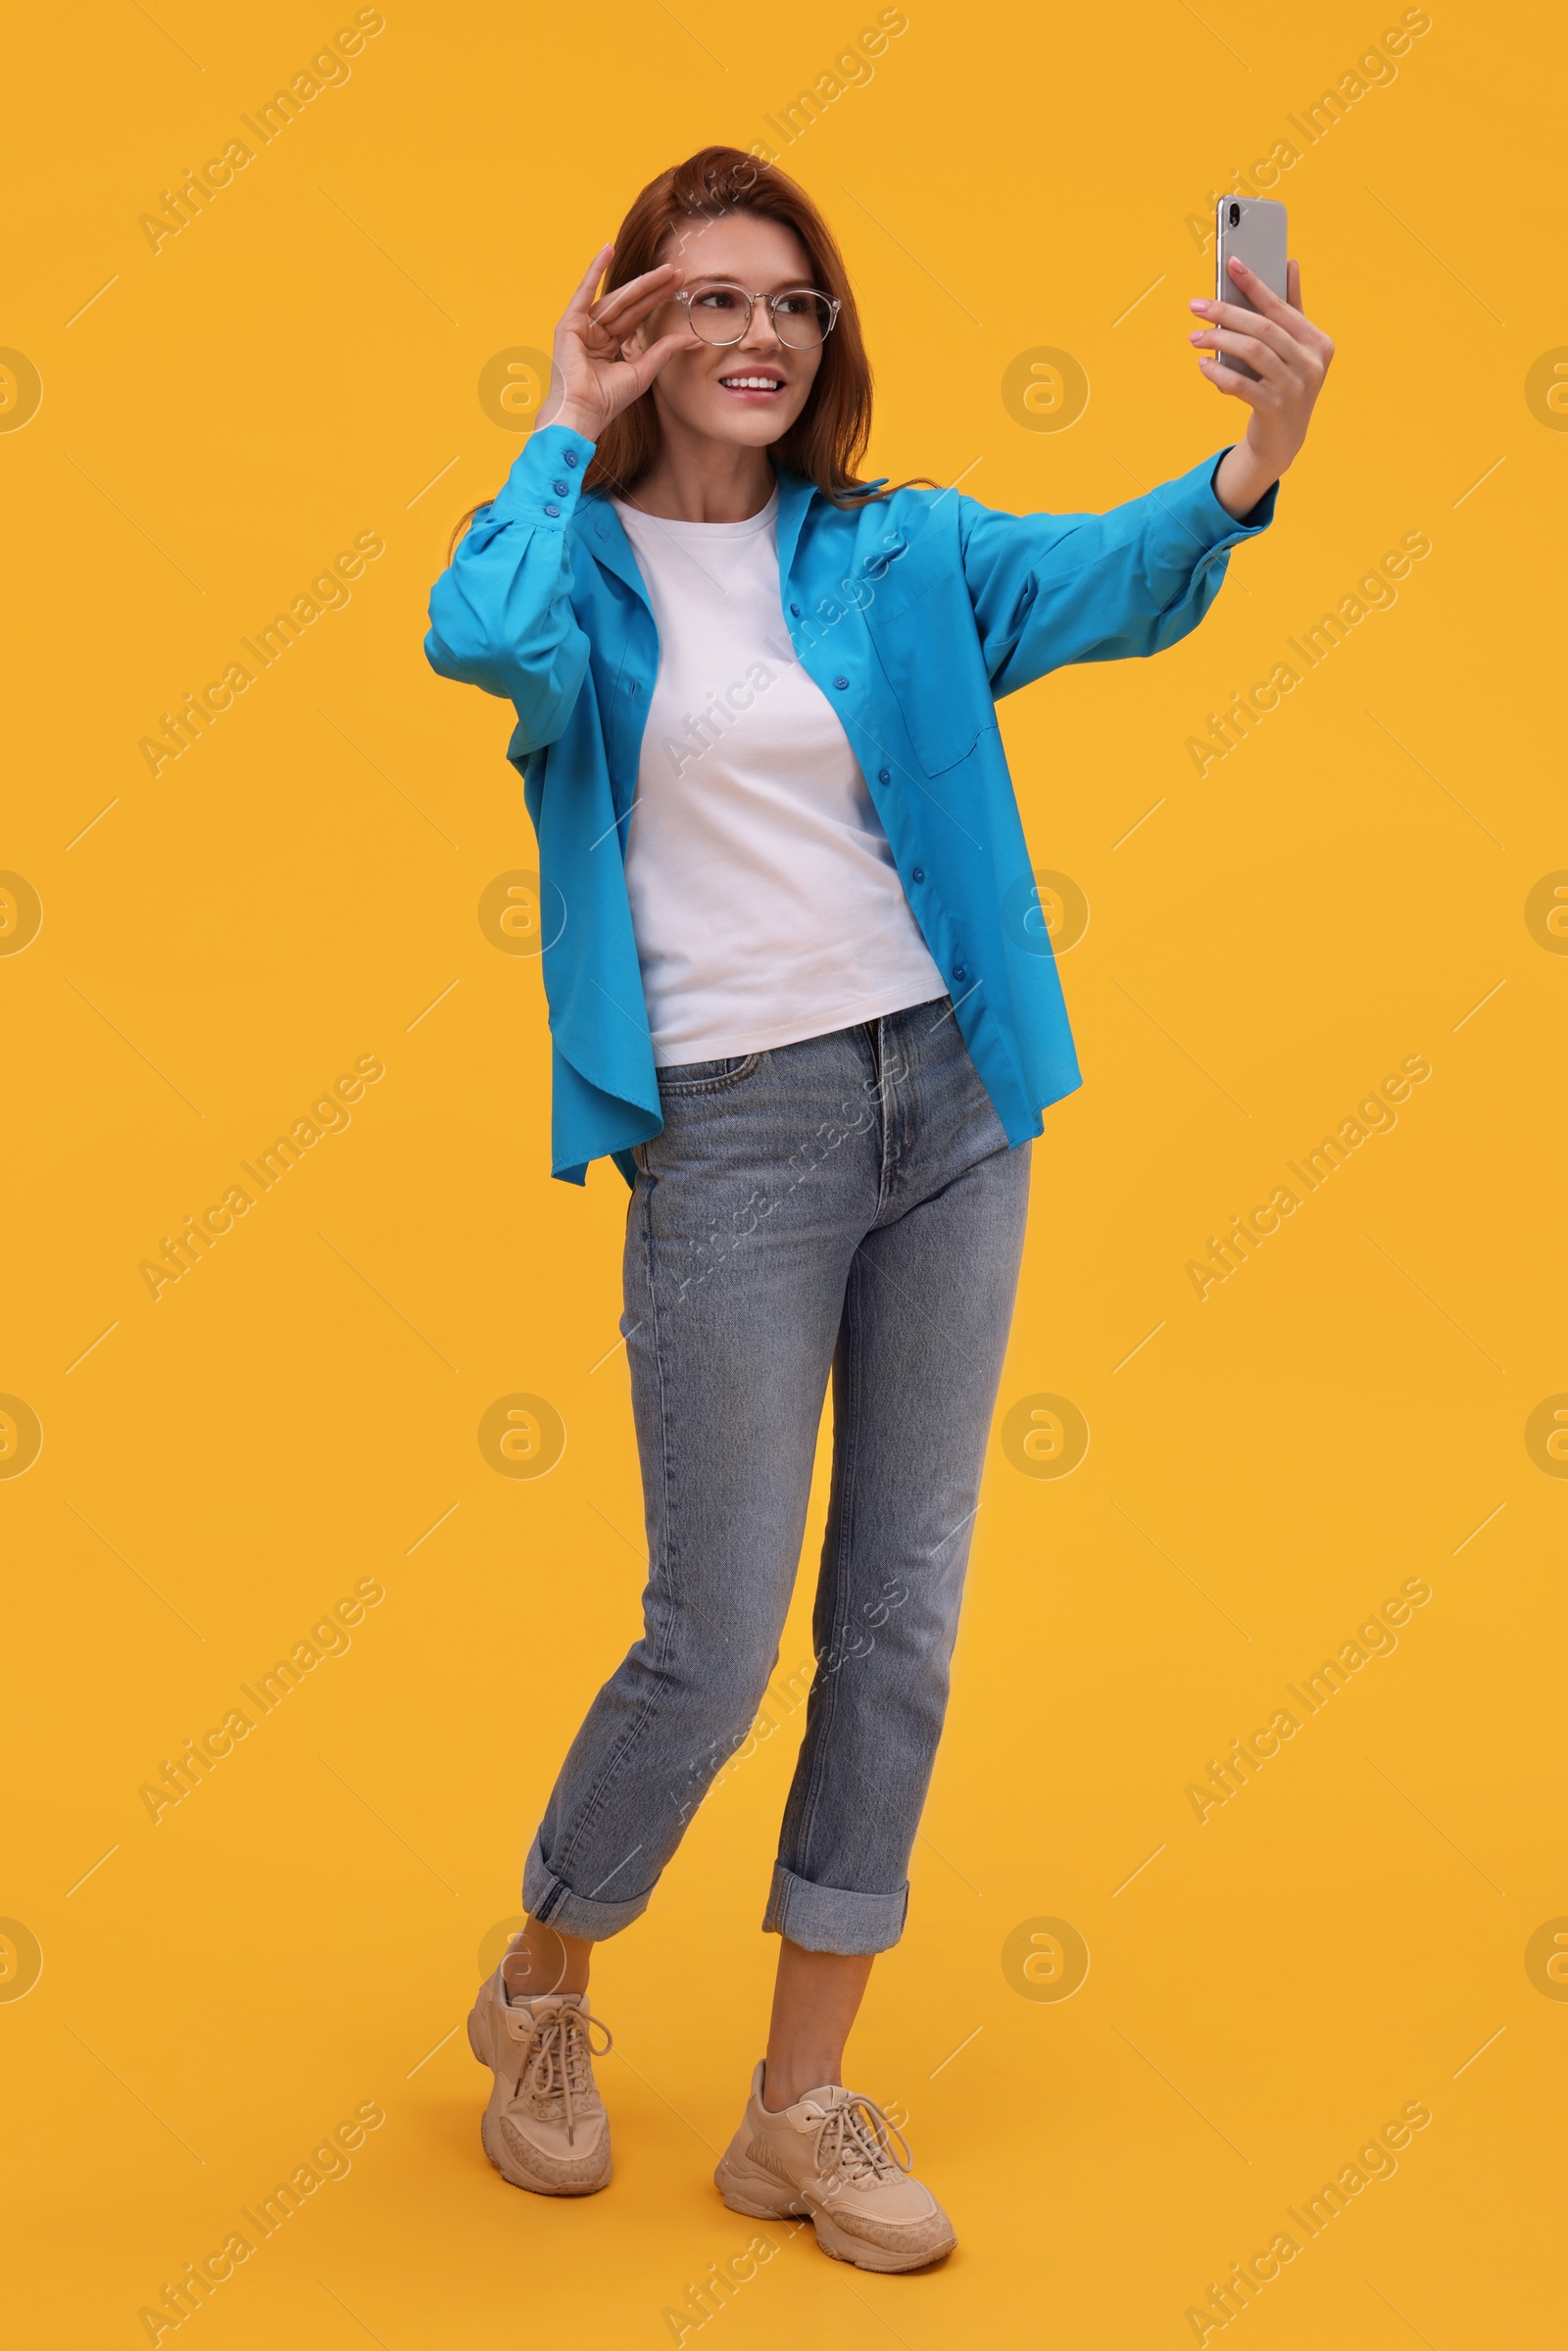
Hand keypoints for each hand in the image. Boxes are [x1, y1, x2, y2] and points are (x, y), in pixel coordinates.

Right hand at [533, 243, 700, 441]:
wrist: (583, 413)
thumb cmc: (607, 401)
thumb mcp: (643, 372)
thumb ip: (664, 351)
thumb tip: (693, 340)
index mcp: (609, 345)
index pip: (637, 316)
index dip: (658, 300)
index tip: (679, 286)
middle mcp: (595, 333)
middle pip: (630, 304)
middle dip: (655, 288)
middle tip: (678, 272)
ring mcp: (582, 326)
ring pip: (616, 298)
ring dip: (640, 282)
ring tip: (664, 270)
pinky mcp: (570, 323)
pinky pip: (584, 291)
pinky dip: (594, 269)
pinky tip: (606, 248)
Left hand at [1190, 257, 1333, 520]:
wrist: (1282, 440)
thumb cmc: (1285, 384)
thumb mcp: (1294, 349)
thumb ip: (1291, 309)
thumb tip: (1290, 263)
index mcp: (1317, 342)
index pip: (1280, 307)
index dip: (1255, 283)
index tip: (1231, 262)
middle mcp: (1311, 364)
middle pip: (1263, 329)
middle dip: (1226, 313)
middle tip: (1196, 307)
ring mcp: (1295, 389)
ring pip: (1252, 353)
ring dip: (1218, 341)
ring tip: (1195, 337)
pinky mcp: (1275, 410)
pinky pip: (1241, 385)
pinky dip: (1218, 373)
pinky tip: (1202, 365)